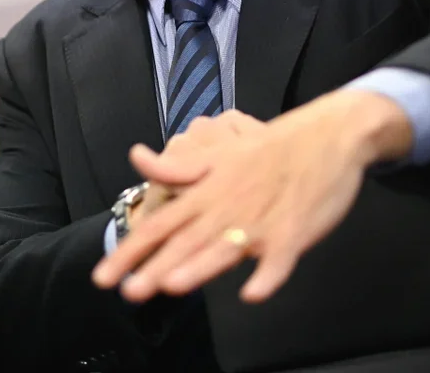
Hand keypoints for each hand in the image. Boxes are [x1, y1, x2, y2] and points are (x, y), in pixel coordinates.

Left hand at [92, 91, 412, 302]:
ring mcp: (259, 221)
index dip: (131, 250)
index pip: (160, 225)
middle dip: (154, 269)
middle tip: (127, 292)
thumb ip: (176, 167)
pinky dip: (267, 276)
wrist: (326, 136)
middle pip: (184, 242)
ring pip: (224, 248)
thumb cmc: (268, 151)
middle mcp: (225, 208)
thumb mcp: (217, 156)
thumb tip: (137, 157)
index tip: (103, 276)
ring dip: (199, 267)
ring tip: (173, 286)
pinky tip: (252, 293)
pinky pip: (279, 259)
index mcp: (205, 193)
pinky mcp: (293, 231)